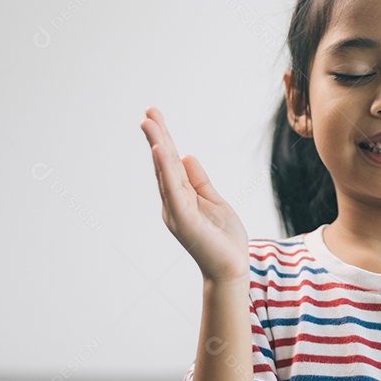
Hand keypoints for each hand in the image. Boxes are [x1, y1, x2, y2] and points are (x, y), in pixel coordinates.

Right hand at [140, 106, 250, 282]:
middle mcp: (174, 203)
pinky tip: (162, 151)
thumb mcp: (214, 201)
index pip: (171, 163)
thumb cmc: (224, 239)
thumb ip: (199, 180)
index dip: (164, 139)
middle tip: (148, 111)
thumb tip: (186, 155)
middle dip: (157, 136)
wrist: (232, 269)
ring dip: (158, 146)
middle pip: (164, 164)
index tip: (155, 116)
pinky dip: (166, 170)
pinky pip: (174, 191)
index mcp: (181, 198)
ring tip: (149, 124)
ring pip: (165, 173)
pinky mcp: (185, 220)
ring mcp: (177, 211)